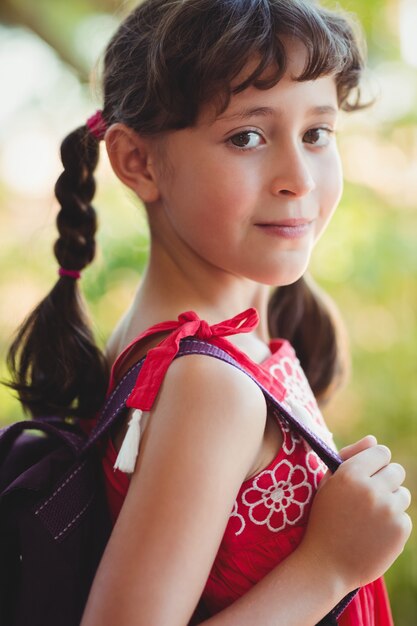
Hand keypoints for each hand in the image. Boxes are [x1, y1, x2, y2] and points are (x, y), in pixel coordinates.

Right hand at [300, 435, 411, 590]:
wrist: (326, 564)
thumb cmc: (325, 519)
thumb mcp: (328, 484)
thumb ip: (350, 456)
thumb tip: (373, 439)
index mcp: (350, 473)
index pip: (382, 452)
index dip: (374, 463)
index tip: (366, 475)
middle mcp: (371, 488)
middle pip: (396, 470)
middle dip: (385, 481)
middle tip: (369, 498)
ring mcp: (388, 510)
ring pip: (403, 493)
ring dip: (391, 502)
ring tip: (370, 517)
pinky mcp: (400, 529)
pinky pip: (404, 516)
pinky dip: (393, 524)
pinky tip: (375, 533)